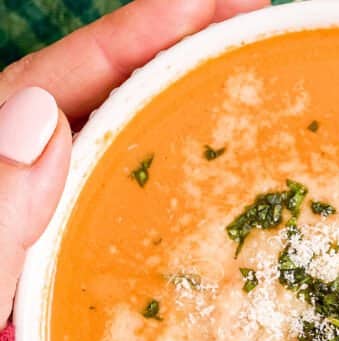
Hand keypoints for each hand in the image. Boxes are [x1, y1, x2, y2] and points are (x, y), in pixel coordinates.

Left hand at [0, 0, 267, 328]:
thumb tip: (46, 120)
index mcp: (5, 156)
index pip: (76, 76)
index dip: (143, 31)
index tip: (209, 1)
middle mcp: (45, 180)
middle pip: (116, 98)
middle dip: (184, 55)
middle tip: (256, 29)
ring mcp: (74, 221)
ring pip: (138, 154)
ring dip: (195, 119)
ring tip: (261, 92)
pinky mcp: (98, 264)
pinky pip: (148, 214)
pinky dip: (188, 197)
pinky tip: (230, 193)